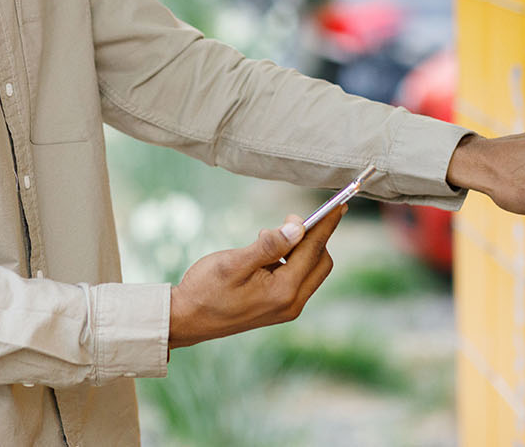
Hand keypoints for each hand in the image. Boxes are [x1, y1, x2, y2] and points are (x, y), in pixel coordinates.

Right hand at [167, 206, 344, 349]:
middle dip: (313, 236)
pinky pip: (296, 278)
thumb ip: (268, 246)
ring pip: (309, 270)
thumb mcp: (233, 263)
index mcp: (283, 291)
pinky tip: (265, 254)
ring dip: (299, 248)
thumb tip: (297, 228)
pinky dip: (290, 260)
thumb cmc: (205, 289)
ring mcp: (286, 308)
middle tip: (288, 219)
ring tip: (266, 238)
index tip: (339, 205)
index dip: (326, 224)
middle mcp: (291, 303)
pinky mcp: (278, 308)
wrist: (185, 320)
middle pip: (320, 261)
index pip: (314, 250)